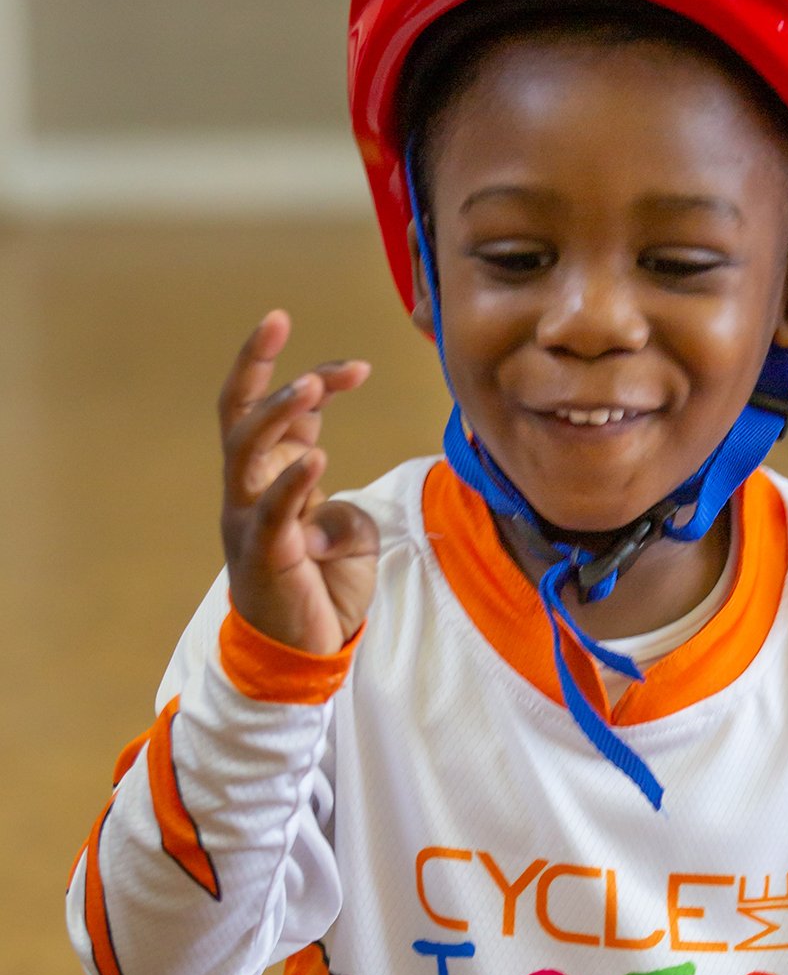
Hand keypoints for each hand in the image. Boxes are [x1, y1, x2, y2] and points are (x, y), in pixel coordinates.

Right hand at [219, 310, 378, 653]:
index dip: (312, 381)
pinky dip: (293, 481)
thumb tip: (328, 487)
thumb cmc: (323, 592)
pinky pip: (272, 509)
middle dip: (258, 364)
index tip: (358, 366)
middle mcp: (250, 490)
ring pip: (246, 449)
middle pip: (241, 412)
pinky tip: (315, 457)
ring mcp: (251, 519)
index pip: (280, 413)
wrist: (304, 654)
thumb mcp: (349, 535)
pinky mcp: (263, 553)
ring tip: (310, 384)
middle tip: (277, 320)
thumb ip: (344, 504)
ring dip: (278, 412)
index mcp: (271, 478)